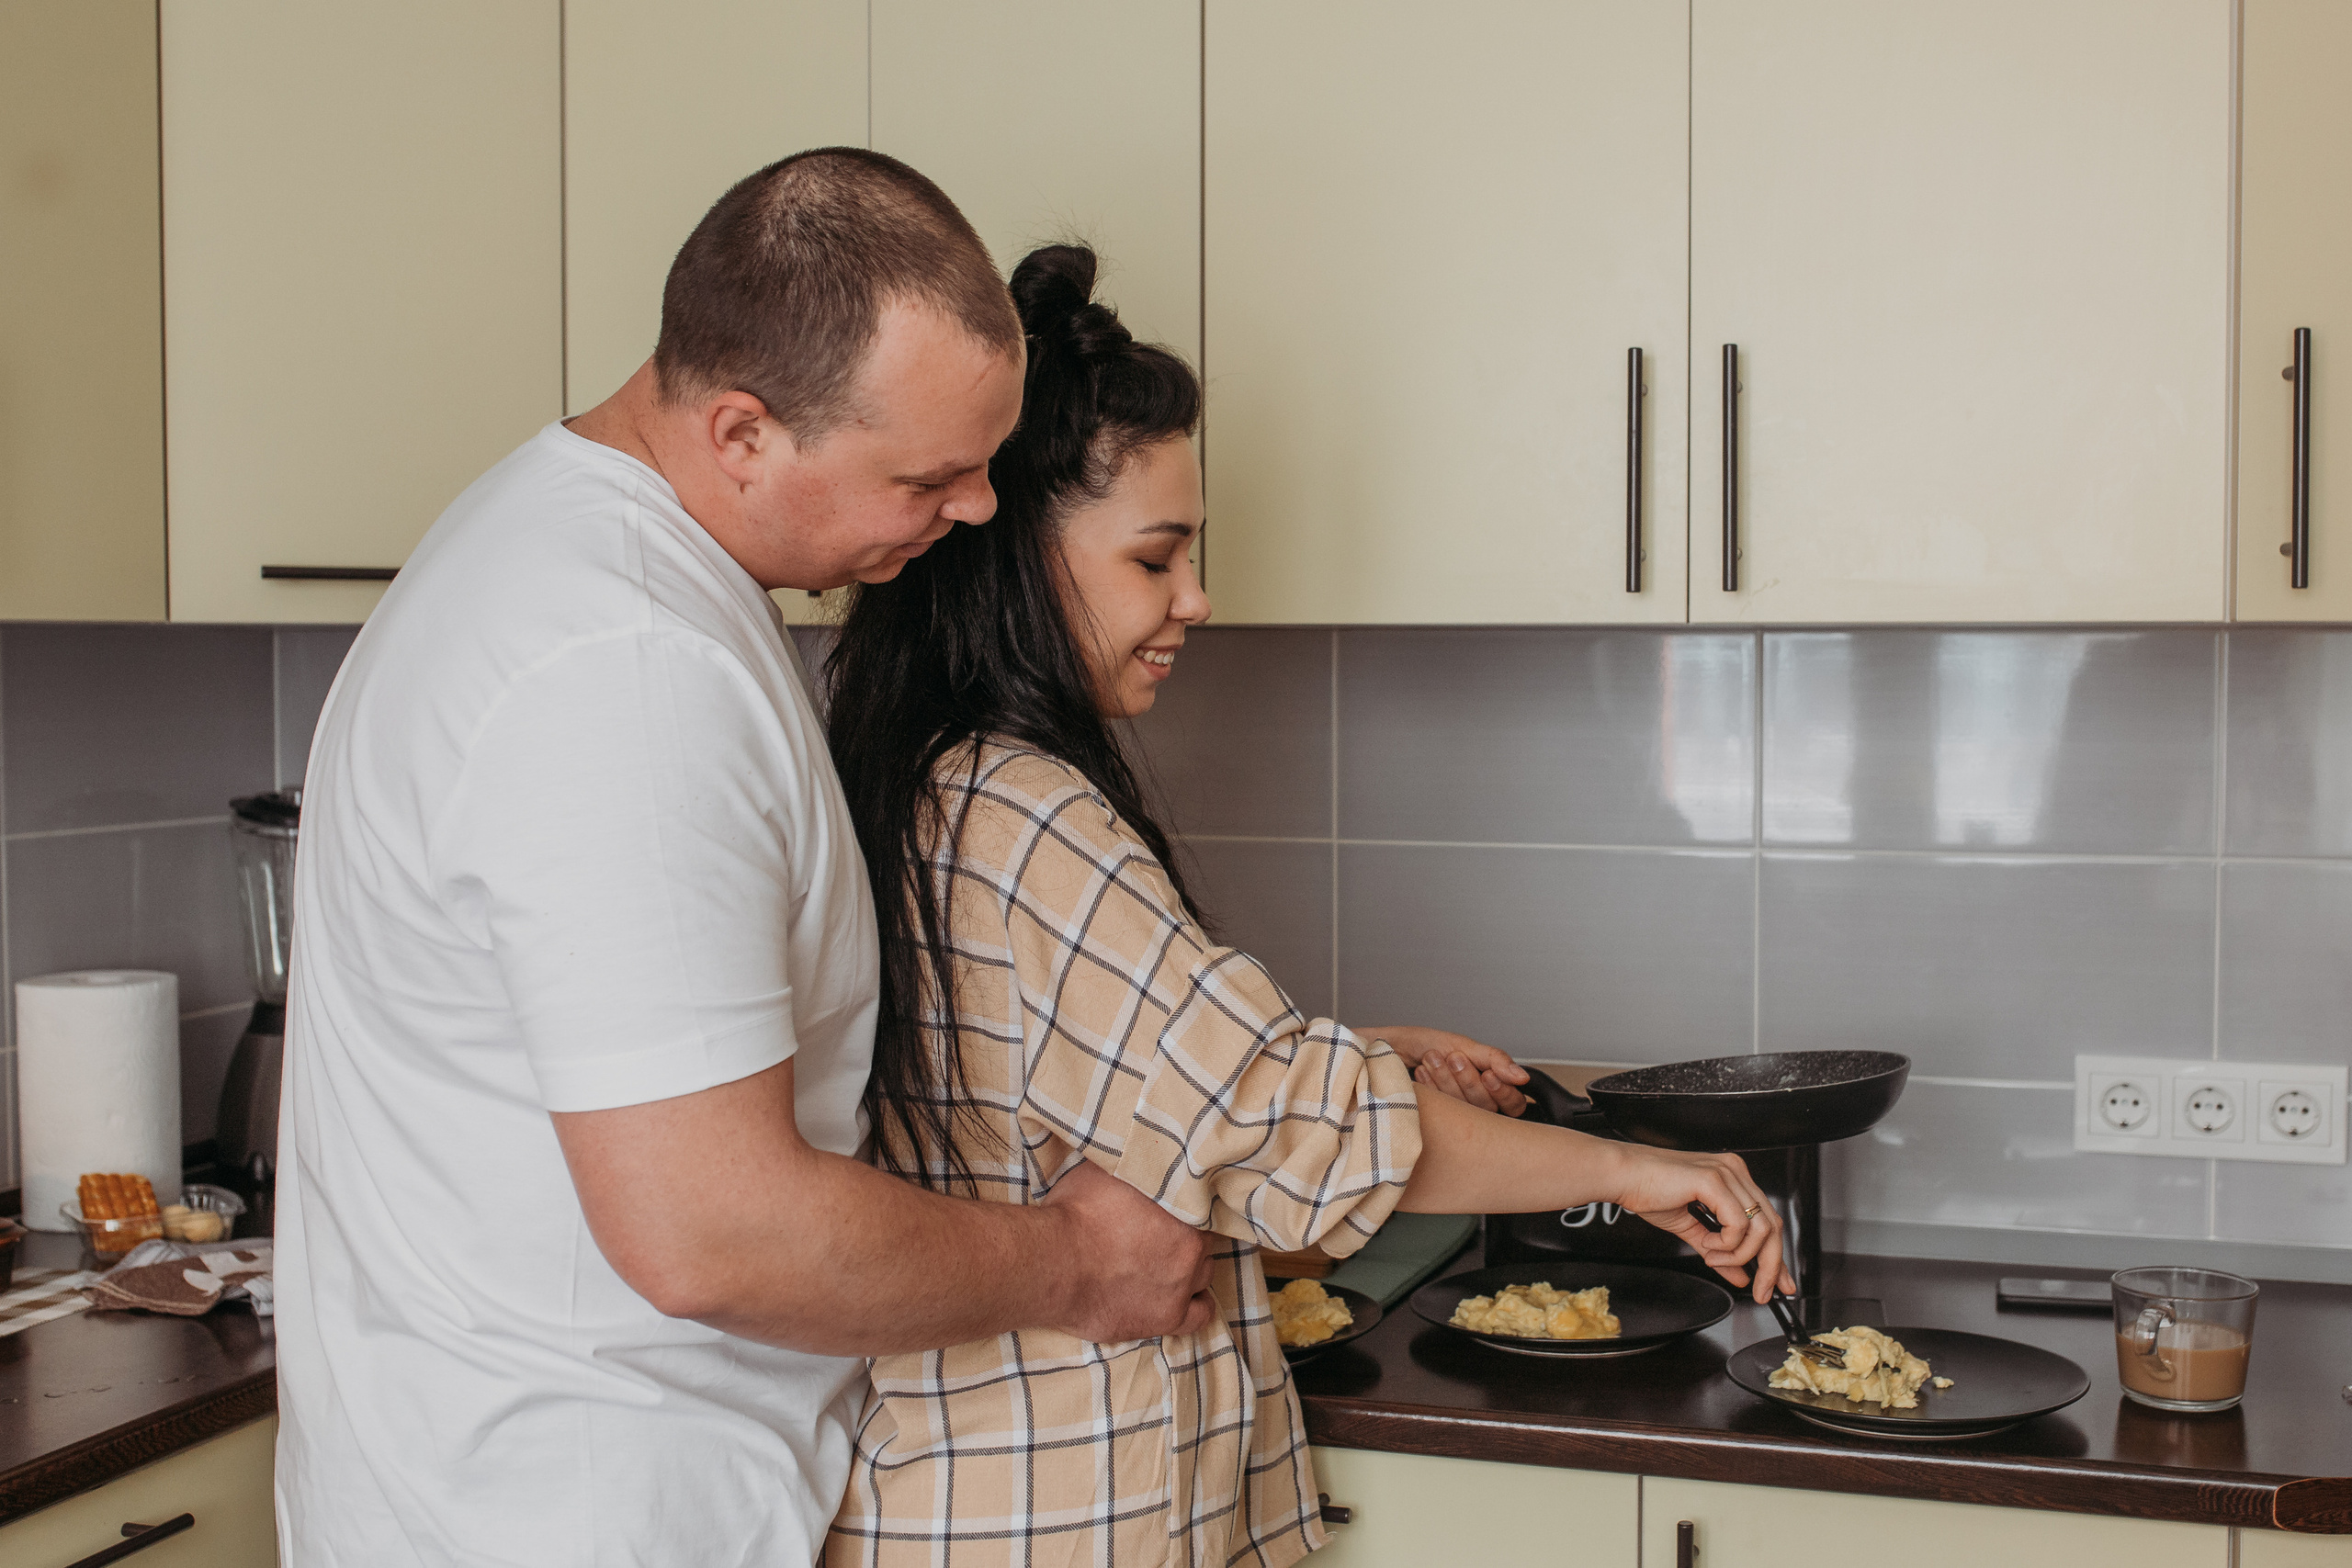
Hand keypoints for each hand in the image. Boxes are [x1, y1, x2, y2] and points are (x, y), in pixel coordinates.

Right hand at [1040, 1160, 1216, 1339]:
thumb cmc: (1074, 1215)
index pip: (1203, 1207)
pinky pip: (1200, 1317)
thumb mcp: (1104, 1171)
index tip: (1170, 1212)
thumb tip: (1135, 1156)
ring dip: (1190, 1270)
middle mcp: (1190, 1250)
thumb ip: (1132, 1168)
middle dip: (1187, 1239)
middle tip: (1164, 1238)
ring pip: (1204, 1276)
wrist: (1054, 1264)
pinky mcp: (1166, 1319)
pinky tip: (1184, 1299)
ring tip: (1168, 1267)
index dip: (1186, 1209)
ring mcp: (1180, 1288)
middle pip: (1203, 1242)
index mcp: (1182, 1211)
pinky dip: (1195, 1307)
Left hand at [1358, 1025, 1530, 1117]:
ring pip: (1466, 1113)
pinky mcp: (1431, 1125)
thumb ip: (1493, 1059)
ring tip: (1430, 1061)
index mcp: (1485, 1088)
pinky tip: (1420, 1076)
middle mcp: (1471, 1107)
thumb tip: (1522, 1078)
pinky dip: (1433, 1090)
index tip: (1488, 1074)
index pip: (1514, 1105)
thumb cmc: (1418, 1045)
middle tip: (1450, 1058)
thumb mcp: (1460, 1044)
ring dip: (1448, 1081)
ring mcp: (1452, 1119)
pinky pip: (1444, 1117)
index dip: (1503, 1092)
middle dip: (1467, 1080)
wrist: (1379, 1048)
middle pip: (1489, 1109)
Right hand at [1602, 1143, 1794, 1302]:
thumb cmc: (1648, 1191)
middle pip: (1773, 1225)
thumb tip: (1741, 1274)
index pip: (1768, 1220)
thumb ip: (1719, 1251)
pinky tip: (1706, 1245)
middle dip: (1770, 1265)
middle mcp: (1735, 1171)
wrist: (1622, 1176)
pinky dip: (1726, 1244)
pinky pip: (1738, 1224)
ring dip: (1739, 1254)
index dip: (1777, 1257)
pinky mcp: (1714, 1180)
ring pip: (1760, 1228)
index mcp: (1732, 1177)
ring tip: (1713, 1257)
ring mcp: (1727, 1173)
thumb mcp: (1691, 1228)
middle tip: (1760, 1290)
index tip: (1780, 1283)